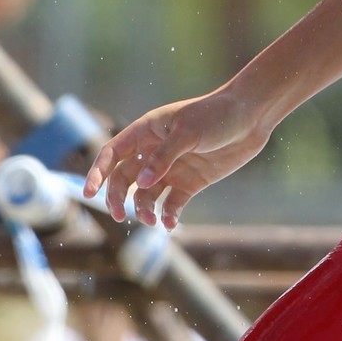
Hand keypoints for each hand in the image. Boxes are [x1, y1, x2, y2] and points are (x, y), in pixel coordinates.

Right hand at [83, 89, 272, 228]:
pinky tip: (170, 224)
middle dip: (118, 198)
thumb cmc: (216, 116)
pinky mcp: (190, 183)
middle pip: (125, 179)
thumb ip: (164, 158)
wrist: (251, 118)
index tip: (89, 193)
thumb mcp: (188, 133)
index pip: (112, 154)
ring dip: (144, 209)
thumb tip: (141, 185)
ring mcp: (172, 169)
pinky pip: (172, 203)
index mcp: (146, 132)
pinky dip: (168, 215)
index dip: (98, 173)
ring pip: (147, 195)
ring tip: (151, 221)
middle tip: (119, 216)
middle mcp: (154, 152)